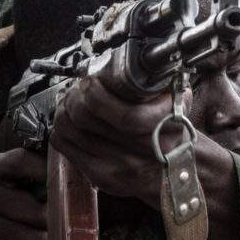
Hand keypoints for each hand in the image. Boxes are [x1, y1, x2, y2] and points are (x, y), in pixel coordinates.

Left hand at [49, 76, 188, 210]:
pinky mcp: (100, 175)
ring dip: (65, 109)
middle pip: (88, 120)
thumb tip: (133, 63)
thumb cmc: (173, 133)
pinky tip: (69, 119)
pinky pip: (65, 146)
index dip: (98, 94)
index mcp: (162, 130)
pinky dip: (60, 128)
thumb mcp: (179, 103)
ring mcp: (117, 167)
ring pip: (70, 131)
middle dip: (75, 96)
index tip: (92, 81)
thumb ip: (162, 84)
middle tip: (77, 88)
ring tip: (71, 100)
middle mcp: (139, 152)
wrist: (174, 173)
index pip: (125, 117)